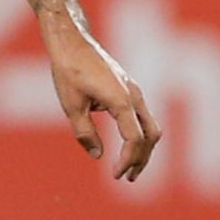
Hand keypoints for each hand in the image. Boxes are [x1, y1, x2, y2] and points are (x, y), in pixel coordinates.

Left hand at [43, 16, 161, 181]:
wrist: (72, 41)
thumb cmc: (69, 71)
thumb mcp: (71, 106)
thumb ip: (85, 133)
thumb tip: (98, 155)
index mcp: (121, 100)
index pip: (134, 139)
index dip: (127, 161)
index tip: (115, 175)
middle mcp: (134, 96)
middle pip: (150, 135)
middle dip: (141, 159)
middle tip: (126, 178)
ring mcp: (134, 91)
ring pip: (150, 126)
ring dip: (142, 149)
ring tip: (129, 167)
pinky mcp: (130, 88)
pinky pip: (143, 116)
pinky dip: (139, 135)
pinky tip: (124, 144)